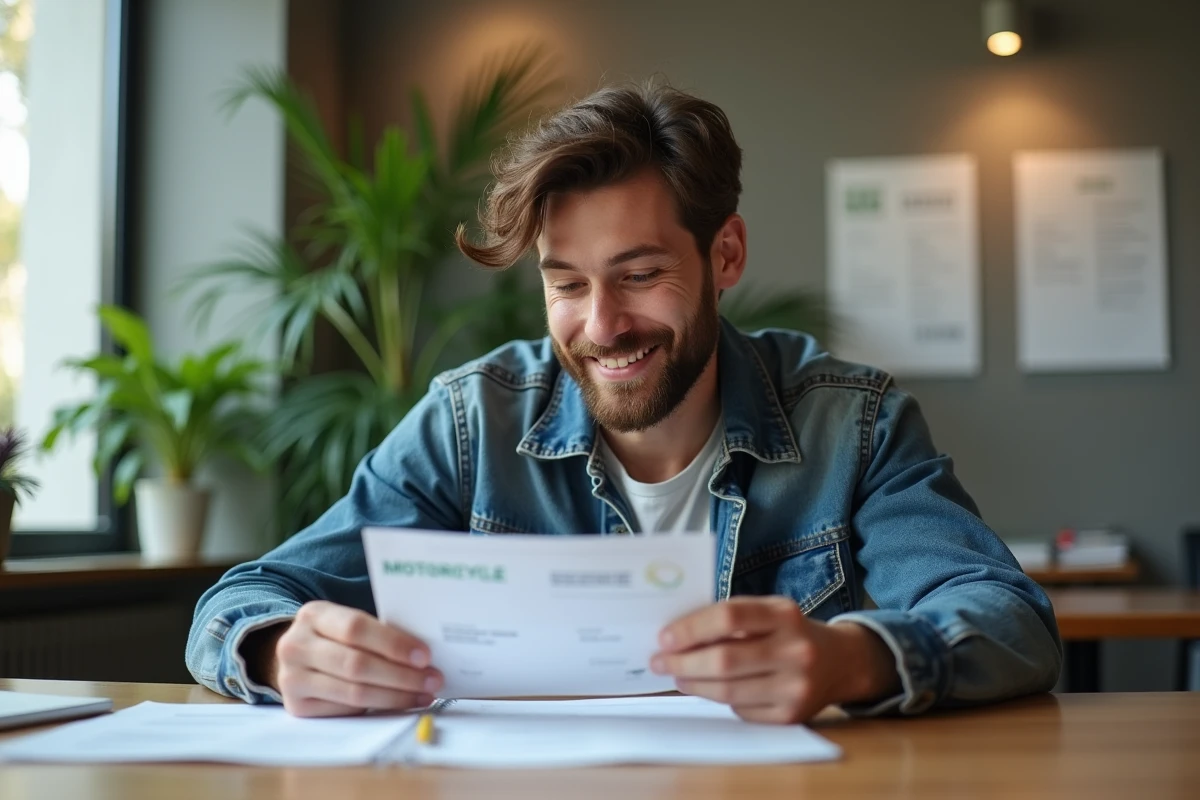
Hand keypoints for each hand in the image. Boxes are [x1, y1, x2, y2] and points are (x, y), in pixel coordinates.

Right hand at [261, 600, 442, 716]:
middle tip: (433, 680)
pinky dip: (378, 708)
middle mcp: (296, 645)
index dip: (393, 643)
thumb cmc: (336, 637)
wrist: (297, 656)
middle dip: (401, 675)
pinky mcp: (296, 706)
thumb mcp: (346, 622)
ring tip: (424, 695)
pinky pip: (346, 710)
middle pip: (357, 664)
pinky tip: (401, 703)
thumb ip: (376, 632)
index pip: (356, 628)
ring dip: (396, 696)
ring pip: (354, 692)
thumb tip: (424, 653)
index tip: (425, 656)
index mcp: (314, 615)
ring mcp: (292, 679)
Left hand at [650, 596, 899, 723]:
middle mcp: (795, 650)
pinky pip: (741, 710)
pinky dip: (719, 700)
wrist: (841, 662)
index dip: (691, 628)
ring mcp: (795, 687)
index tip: (664, 637)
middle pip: (724, 660)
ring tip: (676, 676)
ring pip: (728, 691)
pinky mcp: (791, 716)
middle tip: (659, 662)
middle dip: (683, 662)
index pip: (729, 618)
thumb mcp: (770, 612)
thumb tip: (676, 635)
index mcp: (785, 614)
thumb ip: (731, 618)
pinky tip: (707, 690)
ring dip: (693, 685)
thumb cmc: (791, 632)